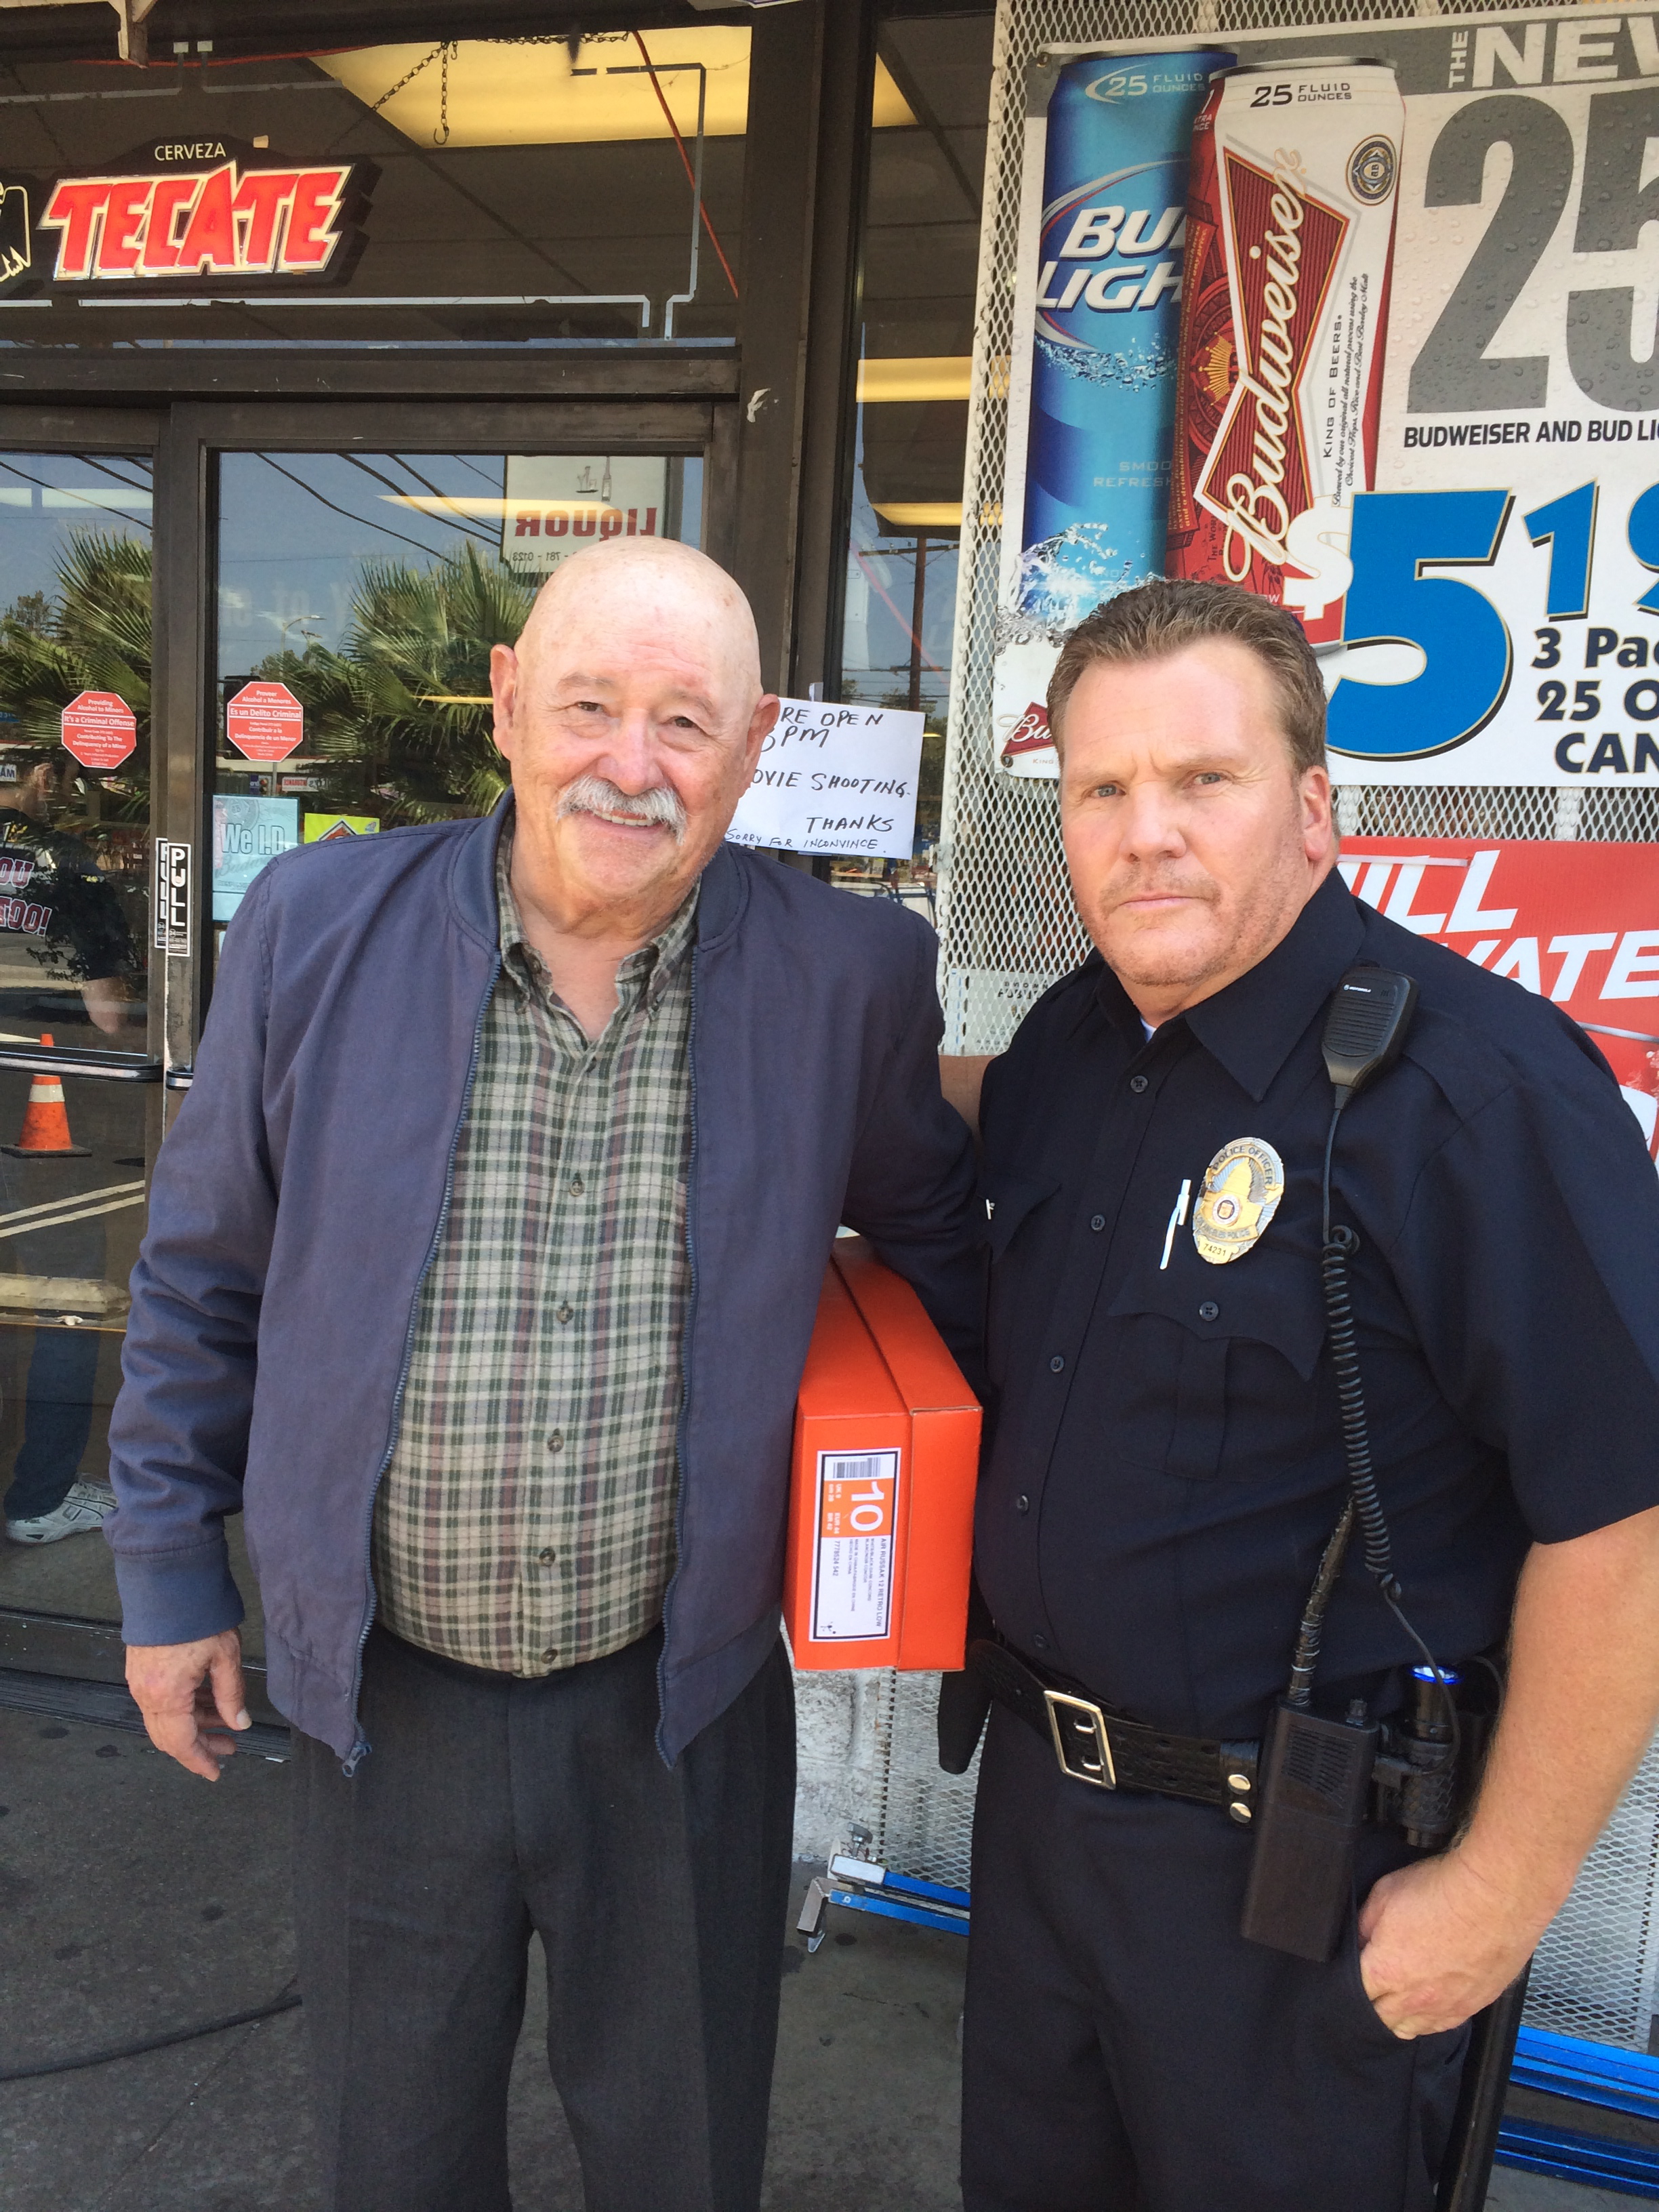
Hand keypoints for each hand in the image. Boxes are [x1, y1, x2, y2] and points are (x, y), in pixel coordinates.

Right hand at [126, 1630, 248, 1780]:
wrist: (168, 1582)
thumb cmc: (197, 1615)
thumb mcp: (225, 1656)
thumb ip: (231, 1694)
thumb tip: (240, 1724)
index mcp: (166, 1695)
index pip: (181, 1743)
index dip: (199, 1760)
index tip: (215, 1772)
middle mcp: (146, 1693)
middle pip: (170, 1736)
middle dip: (200, 1745)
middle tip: (228, 1749)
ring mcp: (139, 1681)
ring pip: (166, 1719)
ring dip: (194, 1725)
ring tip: (226, 1723)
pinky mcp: (140, 1669)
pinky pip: (161, 1701)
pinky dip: (184, 1708)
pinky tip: (208, 1702)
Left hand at [1356, 1851, 1545, 2037]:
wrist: (1495, 1897)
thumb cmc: (1442, 1891)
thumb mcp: (1384, 1894)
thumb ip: (1364, 1925)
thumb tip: (1358, 1942)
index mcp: (1385, 1971)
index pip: (1354, 1992)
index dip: (1350, 1981)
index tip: (1354, 1970)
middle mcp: (1414, 1999)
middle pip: (1380, 2018)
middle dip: (1371, 2003)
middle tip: (1373, 1984)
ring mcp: (1445, 2007)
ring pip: (1410, 2029)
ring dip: (1399, 2016)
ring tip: (1397, 1998)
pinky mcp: (1472, 2006)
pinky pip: (1442, 2026)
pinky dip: (1430, 2019)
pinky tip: (1428, 2004)